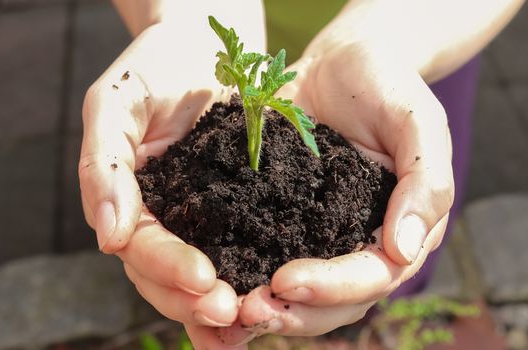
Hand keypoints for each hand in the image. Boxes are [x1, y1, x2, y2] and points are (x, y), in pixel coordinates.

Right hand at [78, 22, 239, 332]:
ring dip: (221, 309)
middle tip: (232, 314)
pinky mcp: (239, 213)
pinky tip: (267, 309)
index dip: (168, 267)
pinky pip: (241, 253)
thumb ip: (103, 165)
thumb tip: (108, 235)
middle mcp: (164, 221)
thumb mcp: (116, 105)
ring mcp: (201, 221)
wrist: (201, 49)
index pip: (142, 248)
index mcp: (130, 203)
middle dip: (197, 300)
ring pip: (202, 279)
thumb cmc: (153, 69)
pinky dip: (250, 284)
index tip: (205, 280)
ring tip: (251, 326)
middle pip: (169, 278)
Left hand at [218, 41, 453, 344]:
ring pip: (296, 293)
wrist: (342, 63)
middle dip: (291, 312)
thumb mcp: (418, 123)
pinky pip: (263, 256)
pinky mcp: (281, 217)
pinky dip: (240, 278)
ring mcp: (316, 234)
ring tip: (224, 314)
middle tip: (246, 313)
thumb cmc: (386, 85)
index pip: (371, 276)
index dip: (332, 288)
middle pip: (332, 301)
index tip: (284, 282)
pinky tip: (208, 288)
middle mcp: (355, 241)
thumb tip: (404, 250)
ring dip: (263, 308)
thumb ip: (426, 184)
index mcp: (395, 229)